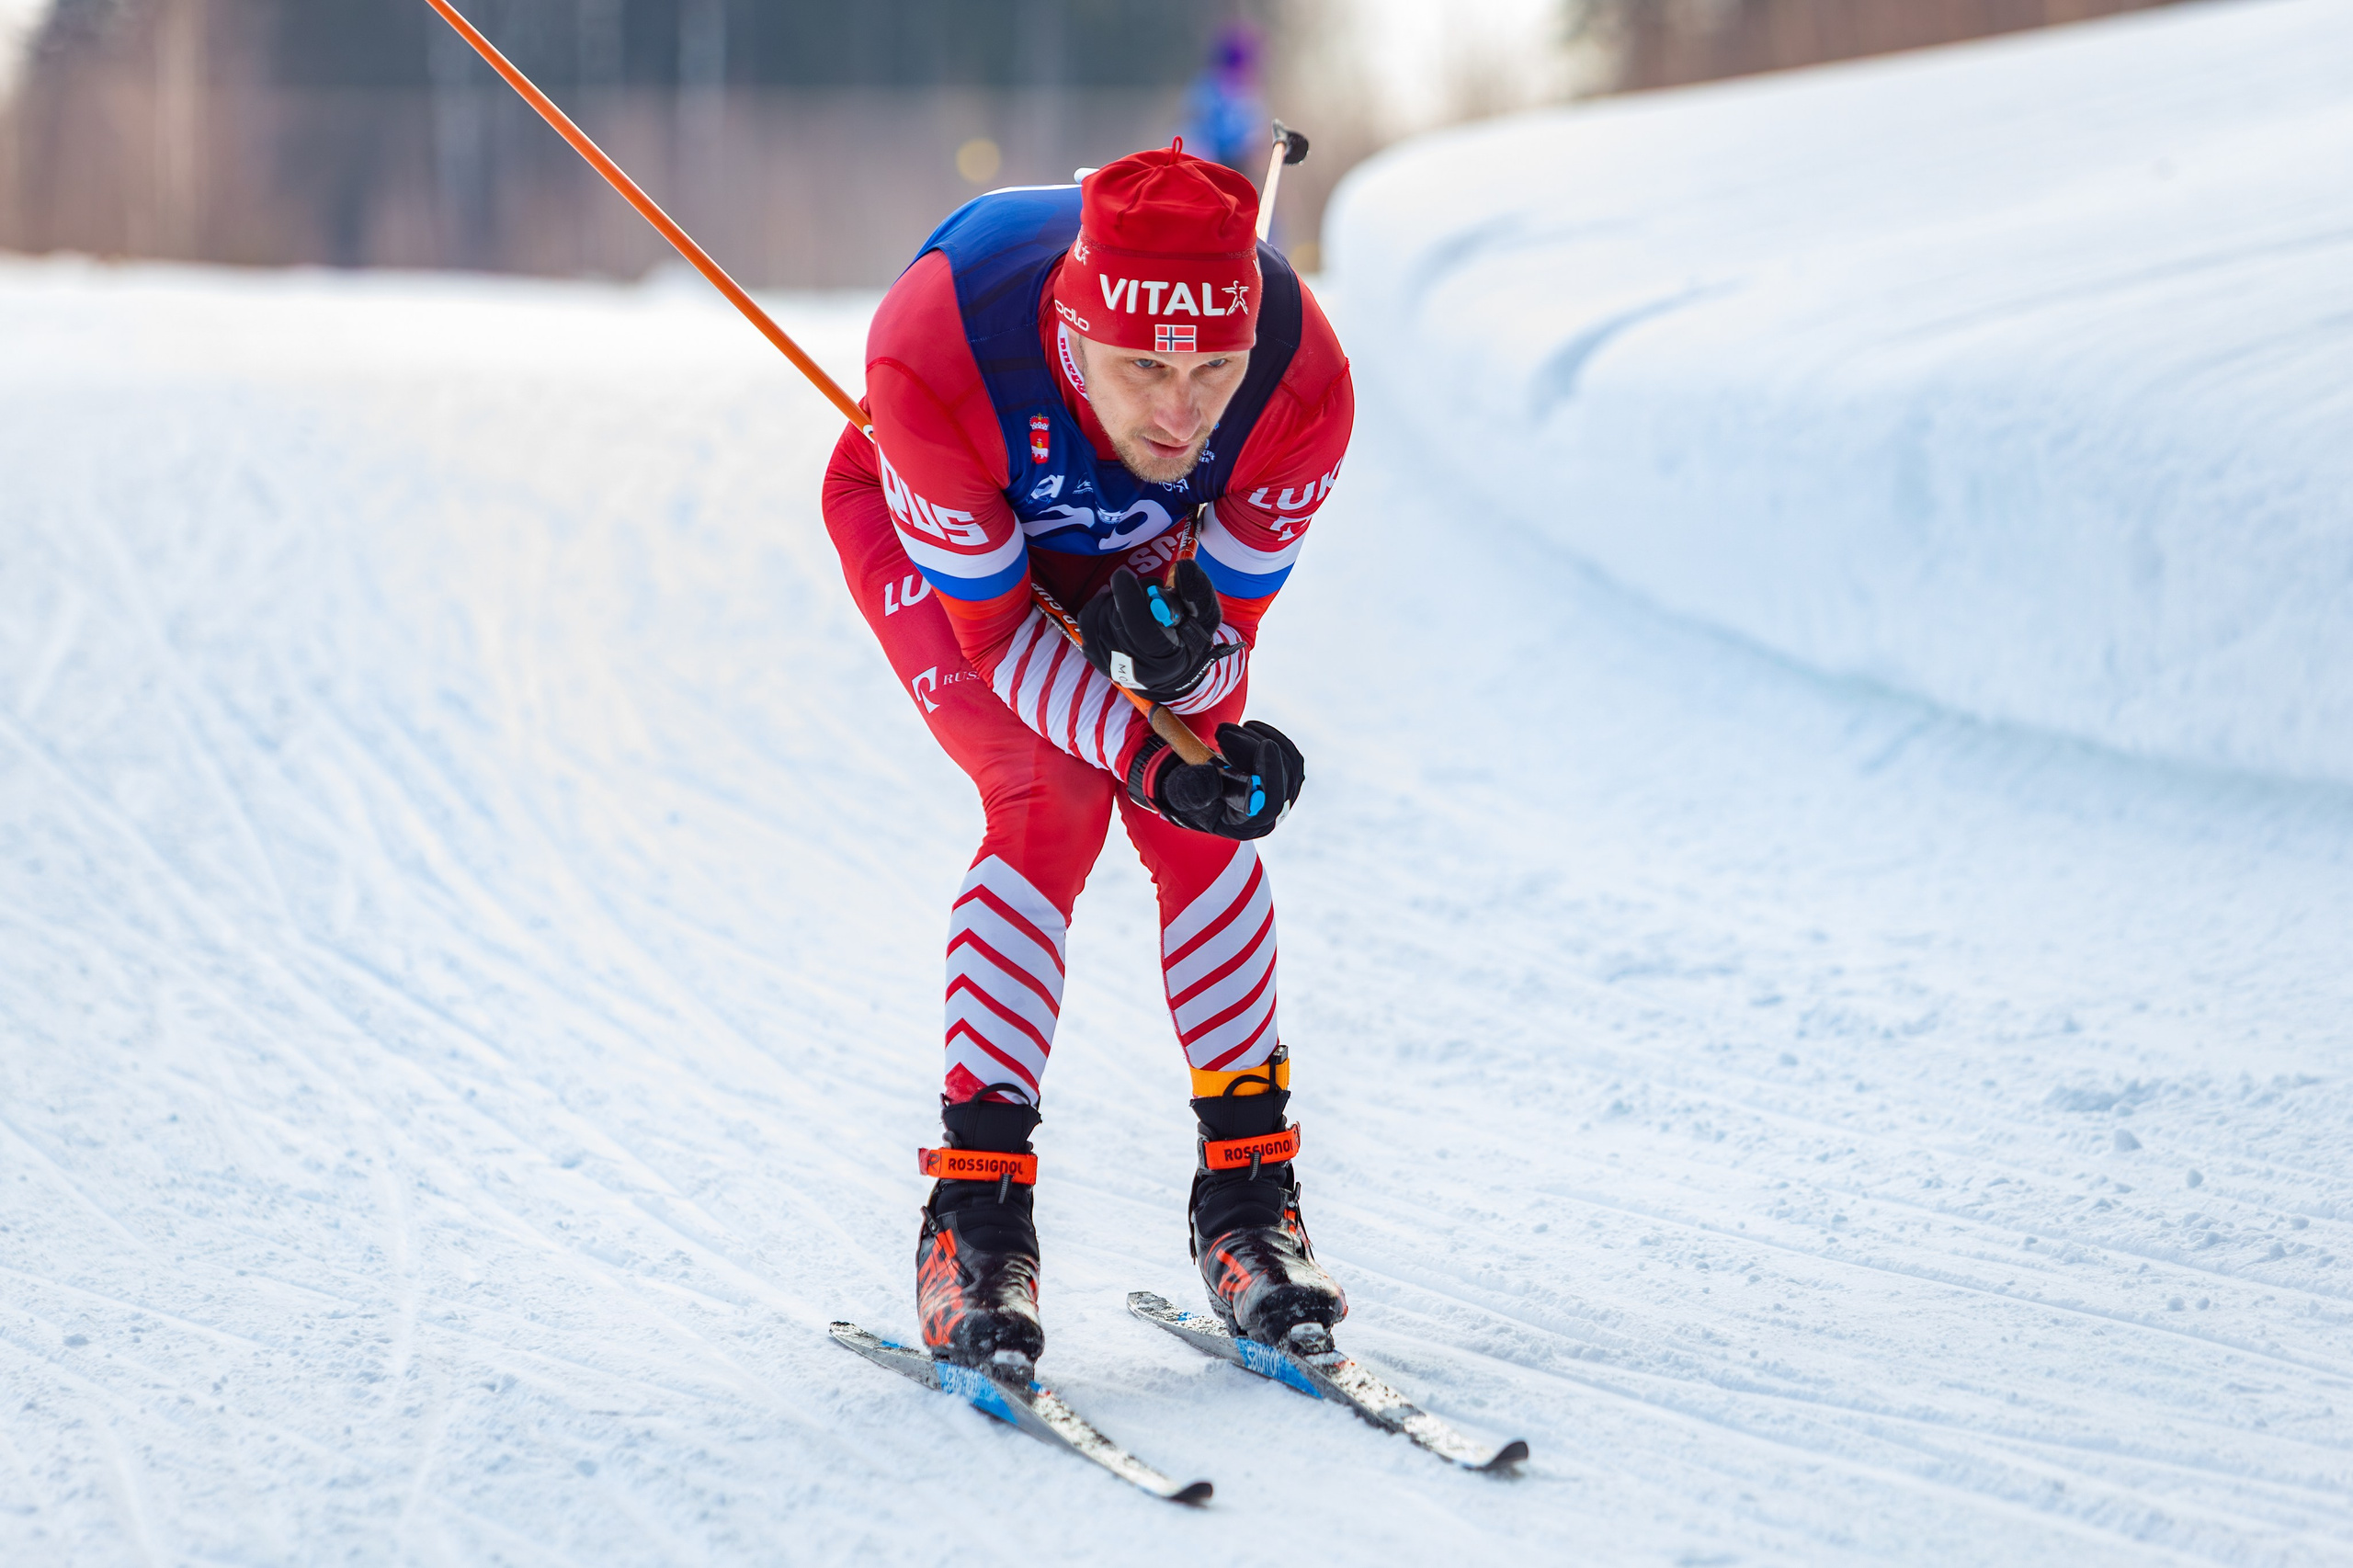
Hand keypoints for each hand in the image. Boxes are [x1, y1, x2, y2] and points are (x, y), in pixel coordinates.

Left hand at [1079, 560, 1225, 702]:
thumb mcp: (1205, 617)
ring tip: (1136, 603)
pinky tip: (1116, 607)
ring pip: (1099, 615)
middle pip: (1117, 617)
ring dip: (1114, 598)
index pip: (1139, 627)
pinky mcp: (1094, 657)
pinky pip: (1087, 619)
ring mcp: (1110, 664)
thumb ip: (1196, 592)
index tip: (1124, 576)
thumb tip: (1180, 568)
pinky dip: (1100, 605)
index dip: (1128, 597)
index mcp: (1166, 659)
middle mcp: (1135, 667)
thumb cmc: (1189, 640)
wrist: (1169, 672)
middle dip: (1128, 593)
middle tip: (1149, 591)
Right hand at [1130, 721, 1304, 839]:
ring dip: (1256, 738)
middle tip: (1221, 733)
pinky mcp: (1286, 777)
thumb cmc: (1190, 793)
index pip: (1269, 804)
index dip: (1271, 774)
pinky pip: (1289, 752)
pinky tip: (1246, 730)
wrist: (1200, 788)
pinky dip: (1268, 735)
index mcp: (1245, 825)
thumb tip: (1213, 777)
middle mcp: (1269, 815)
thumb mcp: (1180, 793)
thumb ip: (1191, 788)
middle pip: (1282, 778)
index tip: (1264, 745)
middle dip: (1253, 747)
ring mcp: (1282, 796)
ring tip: (1224, 733)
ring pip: (1287, 761)